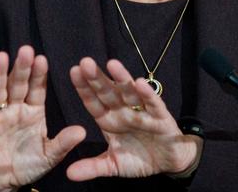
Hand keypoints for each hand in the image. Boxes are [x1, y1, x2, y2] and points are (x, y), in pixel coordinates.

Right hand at [0, 46, 85, 191]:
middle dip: (22, 68)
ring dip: (0, 74)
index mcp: (32, 111)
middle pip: (18, 84)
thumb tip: (82, 131)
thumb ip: (63, 143)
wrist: (4, 183)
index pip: (36, 88)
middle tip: (26, 50)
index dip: (38, 74)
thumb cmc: (28, 165)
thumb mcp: (49, 155)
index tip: (43, 59)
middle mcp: (14, 108)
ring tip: (2, 57)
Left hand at [67, 58, 202, 180]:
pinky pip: (153, 103)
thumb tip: (69, 174)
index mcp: (109, 120)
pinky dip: (148, 93)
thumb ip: (92, 167)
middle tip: (85, 62)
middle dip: (97, 78)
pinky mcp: (160, 116)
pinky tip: (140, 83)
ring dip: (122, 78)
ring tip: (112, 64)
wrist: (168, 162)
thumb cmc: (138, 158)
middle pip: (108, 92)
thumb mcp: (113, 165)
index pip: (93, 101)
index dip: (84, 88)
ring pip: (129, 92)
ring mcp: (141, 111)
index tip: (73, 71)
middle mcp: (123, 111)